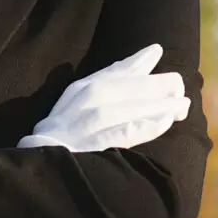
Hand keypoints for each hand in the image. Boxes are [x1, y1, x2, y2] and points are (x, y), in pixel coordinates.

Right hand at [18, 44, 186, 153]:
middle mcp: (81, 103)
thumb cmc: (66, 132)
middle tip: (180, 88)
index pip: (113, 72)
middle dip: (155, 86)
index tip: (157, 52)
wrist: (36, 165)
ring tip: (181, 107)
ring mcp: (82, 126)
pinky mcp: (86, 148)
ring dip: (155, 106)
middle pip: (124, 89)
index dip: (137, 62)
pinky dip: (140, 126)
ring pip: (124, 109)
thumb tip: (150, 54)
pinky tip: (162, 123)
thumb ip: (114, 77)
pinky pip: (118, 134)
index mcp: (81, 90)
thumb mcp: (82, 100)